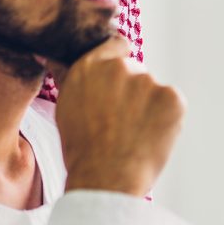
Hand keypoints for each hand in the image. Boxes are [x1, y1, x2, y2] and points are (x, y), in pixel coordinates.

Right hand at [51, 35, 184, 196]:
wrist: (105, 178)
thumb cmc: (83, 151)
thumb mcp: (66, 108)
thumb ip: (71, 78)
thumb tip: (50, 54)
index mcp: (90, 66)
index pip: (116, 46)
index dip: (121, 65)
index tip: (122, 84)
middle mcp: (119, 67)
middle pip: (136, 72)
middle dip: (134, 93)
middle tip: (126, 124)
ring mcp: (148, 82)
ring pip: (154, 91)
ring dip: (151, 107)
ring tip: (135, 136)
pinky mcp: (172, 98)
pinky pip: (173, 104)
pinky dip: (168, 120)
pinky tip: (151, 138)